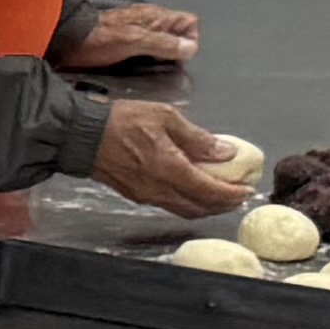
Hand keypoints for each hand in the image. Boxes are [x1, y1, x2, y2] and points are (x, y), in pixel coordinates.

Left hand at [63, 2, 198, 72]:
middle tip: (166, 68)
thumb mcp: (133, 40)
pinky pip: (148, 55)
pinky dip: (149, 65)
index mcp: (154, 17)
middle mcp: (150, 24)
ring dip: (163, 61)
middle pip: (178, 37)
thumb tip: (189, 48)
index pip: (189, 23)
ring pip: (164, 47)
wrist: (67, 42)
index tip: (179, 56)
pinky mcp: (127, 47)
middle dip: (177, 53)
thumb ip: (162, 43)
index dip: (190, 39)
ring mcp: (139, 35)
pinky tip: (141, 74)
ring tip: (153, 74)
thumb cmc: (97, 39)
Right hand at [89, 100, 260, 216]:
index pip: (210, 191)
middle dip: (223, 205)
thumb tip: (225, 152)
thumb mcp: (165, 117)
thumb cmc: (122, 121)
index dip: (232, 194)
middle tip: (239, 197)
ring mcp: (147, 196)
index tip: (247, 190)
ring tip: (220, 197)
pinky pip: (170, 206)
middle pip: (200, 208)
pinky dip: (188, 203)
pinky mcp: (136, 196)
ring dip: (206, 207)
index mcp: (170, 168)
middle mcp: (160, 189)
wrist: (82, 136)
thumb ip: (197, 138)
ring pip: (185, 210)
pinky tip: (192, 192)